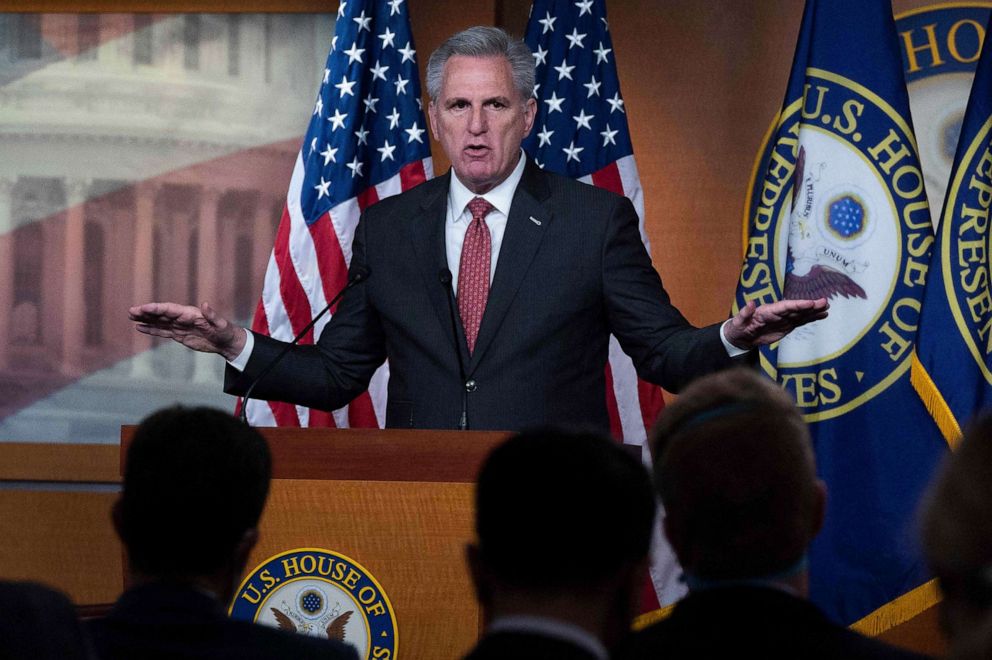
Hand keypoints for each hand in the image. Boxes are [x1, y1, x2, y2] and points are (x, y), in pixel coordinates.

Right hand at [128, 302, 246, 360]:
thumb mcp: (221, 324)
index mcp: (190, 313)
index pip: (170, 310)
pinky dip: (151, 330)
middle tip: (131, 311)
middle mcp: (182, 318)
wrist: (226, 342)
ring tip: (131, 316)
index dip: (157, 309)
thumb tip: (205, 304)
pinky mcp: (179, 335)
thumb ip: (212, 315)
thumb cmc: (225, 331)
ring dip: (145, 319)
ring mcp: (179, 326)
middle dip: (146, 312)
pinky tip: (139, 327)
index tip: (144, 308)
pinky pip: (162, 332)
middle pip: (161, 314)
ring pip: (159, 322)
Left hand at [724, 298, 828, 349]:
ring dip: (814, 311)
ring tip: (827, 307)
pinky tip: (823, 315)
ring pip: (801, 314)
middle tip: (825, 302)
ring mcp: (784, 319)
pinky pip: (801, 321)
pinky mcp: (787, 325)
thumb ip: (745, 313)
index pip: (785, 306)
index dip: (798, 305)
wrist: (741, 335)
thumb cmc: (738, 327)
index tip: (810, 303)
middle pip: (796, 308)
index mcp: (767, 310)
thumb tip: (750, 303)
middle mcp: (778, 313)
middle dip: (810, 306)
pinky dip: (812, 318)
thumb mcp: (738, 321)